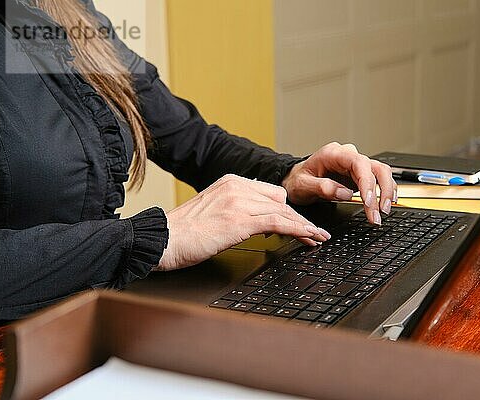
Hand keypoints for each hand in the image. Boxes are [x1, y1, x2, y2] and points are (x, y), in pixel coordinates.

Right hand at [157, 175, 330, 270]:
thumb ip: (236, 210)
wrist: (162, 240)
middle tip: (315, 233)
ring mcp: (238, 202)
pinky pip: (278, 223)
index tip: (299, 223)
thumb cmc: (183, 233)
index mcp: (230, 182)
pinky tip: (308, 237)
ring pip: (283, 211)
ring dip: (304, 226)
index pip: (270, 193)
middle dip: (299, 219)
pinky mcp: (239, 220)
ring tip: (317, 238)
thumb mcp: (213, 212)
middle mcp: (236, 187)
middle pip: (280, 201)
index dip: (287, 210)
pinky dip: (298, 230)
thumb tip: (260, 224)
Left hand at [282, 142, 395, 224]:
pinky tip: (386, 203)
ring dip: (386, 192)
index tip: (368, 201)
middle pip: (375, 168)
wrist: (296, 180)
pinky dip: (385, 191)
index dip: (367, 182)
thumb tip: (345, 193)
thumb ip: (323, 188)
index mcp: (334, 154)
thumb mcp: (303, 185)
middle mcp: (348, 156)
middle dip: (382, 191)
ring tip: (384, 212)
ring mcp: (355, 165)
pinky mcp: (360, 175)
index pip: (359, 163)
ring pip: (381, 172)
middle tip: (380, 212)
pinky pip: (378, 179)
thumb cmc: (298, 180)